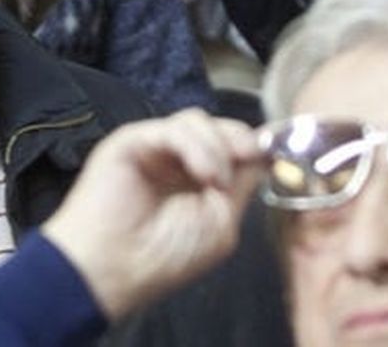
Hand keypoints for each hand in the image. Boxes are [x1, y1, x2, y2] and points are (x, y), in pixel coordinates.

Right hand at [42, 110, 263, 319]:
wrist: (117, 267)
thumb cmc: (165, 256)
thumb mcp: (221, 221)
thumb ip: (241, 183)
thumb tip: (264, 150)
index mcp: (198, 180)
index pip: (231, 145)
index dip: (252, 144)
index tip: (270, 153)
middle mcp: (176, 160)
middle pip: (217, 126)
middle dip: (238, 141)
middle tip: (247, 161)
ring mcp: (153, 148)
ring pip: (196, 121)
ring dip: (216, 149)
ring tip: (214, 183)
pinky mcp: (132, 140)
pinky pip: (171, 129)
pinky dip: (194, 147)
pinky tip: (202, 174)